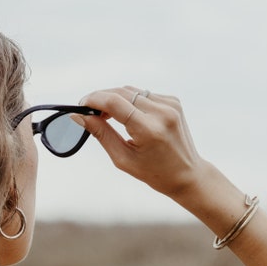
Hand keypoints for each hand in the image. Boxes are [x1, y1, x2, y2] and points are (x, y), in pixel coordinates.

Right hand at [75, 86, 214, 205]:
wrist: (187, 174)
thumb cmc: (153, 172)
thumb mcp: (123, 158)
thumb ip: (101, 134)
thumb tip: (79, 116)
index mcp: (149, 130)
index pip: (114, 103)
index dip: (94, 100)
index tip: (81, 106)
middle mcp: (162, 113)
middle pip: (121, 93)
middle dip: (101, 98)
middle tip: (88, 112)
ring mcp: (170, 104)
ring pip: (131, 91)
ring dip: (114, 98)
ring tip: (105, 115)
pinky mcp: (173, 101)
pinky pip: (143, 94)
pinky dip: (130, 101)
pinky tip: (126, 116)